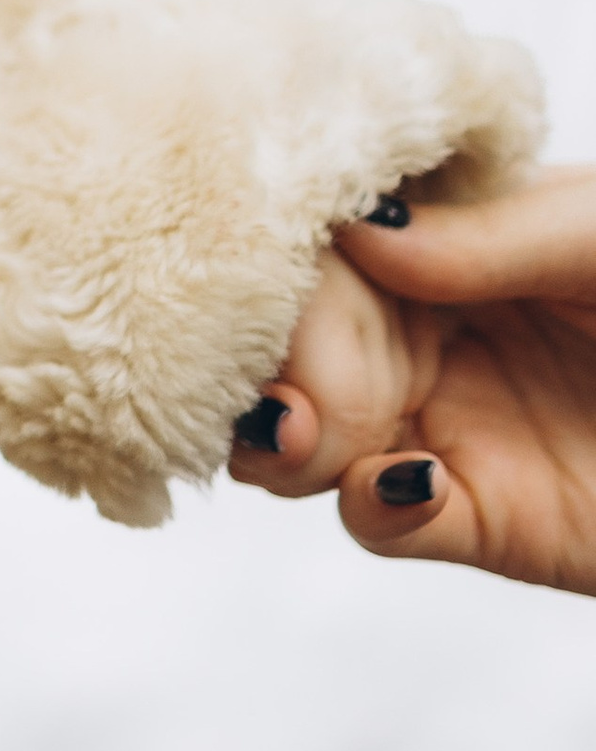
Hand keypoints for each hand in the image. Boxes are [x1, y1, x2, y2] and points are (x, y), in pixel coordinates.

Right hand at [228, 169, 595, 594]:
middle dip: (262, 353)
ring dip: (282, 432)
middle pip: (292, 337)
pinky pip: (386, 520)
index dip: (282, 254)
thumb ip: (487, 236)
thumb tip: (355, 230)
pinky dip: (373, 505)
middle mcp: (427, 325)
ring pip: (308, 431)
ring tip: (293, 430)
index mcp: (450, 234)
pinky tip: (404, 480)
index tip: (262, 269)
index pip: (326, 235)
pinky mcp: (480, 519)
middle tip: (267, 375)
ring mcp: (443, 421)